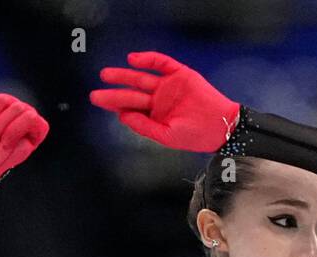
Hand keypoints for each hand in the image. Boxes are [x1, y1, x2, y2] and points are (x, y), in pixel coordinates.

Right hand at [0, 91, 48, 179]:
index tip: (6, 145)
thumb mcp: (15, 151)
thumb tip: (29, 113)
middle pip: (17, 107)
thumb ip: (24, 131)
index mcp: (37, 128)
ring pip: (1, 100)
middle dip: (1, 126)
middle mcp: (26, 113)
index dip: (14, 131)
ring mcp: (11, 104)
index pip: (31, 117)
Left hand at [88, 50, 239, 152]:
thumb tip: (121, 115)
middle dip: (114, 93)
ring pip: (143, 77)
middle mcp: (160, 99)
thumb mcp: (166, 136)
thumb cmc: (195, 136)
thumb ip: (144, 126)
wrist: (220, 126)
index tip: (101, 101)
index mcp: (156, 115)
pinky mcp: (181, 74)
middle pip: (133, 92)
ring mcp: (169, 85)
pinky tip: (133, 60)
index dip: (116, 104)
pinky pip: (162, 63)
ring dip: (124, 75)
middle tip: (95, 93)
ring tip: (106, 75)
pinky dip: (148, 59)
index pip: (132, 107)